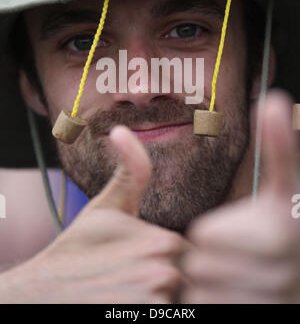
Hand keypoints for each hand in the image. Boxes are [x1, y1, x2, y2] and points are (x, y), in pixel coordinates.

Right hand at [0, 126, 189, 303]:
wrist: (42, 294)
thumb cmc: (79, 247)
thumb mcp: (106, 206)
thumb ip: (131, 170)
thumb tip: (120, 128)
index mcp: (162, 243)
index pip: (191, 257)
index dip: (171, 260)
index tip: (143, 261)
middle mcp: (162, 275)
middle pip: (188, 283)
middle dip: (167, 283)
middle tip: (132, 280)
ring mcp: (151, 303)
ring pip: (176, 302)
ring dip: (158, 300)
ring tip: (127, 293)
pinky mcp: (139, 318)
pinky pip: (164, 314)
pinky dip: (148, 311)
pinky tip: (123, 304)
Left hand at [180, 91, 299, 303]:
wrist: (295, 277)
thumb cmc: (283, 229)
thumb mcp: (286, 189)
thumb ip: (281, 148)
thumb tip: (274, 99)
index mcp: (279, 234)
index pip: (204, 236)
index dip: (211, 233)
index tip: (232, 232)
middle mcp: (281, 274)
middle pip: (200, 266)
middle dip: (209, 260)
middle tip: (232, 256)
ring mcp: (269, 301)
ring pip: (202, 294)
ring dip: (210, 286)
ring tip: (234, 277)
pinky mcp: (253, 316)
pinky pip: (208, 310)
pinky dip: (212, 305)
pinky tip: (232, 296)